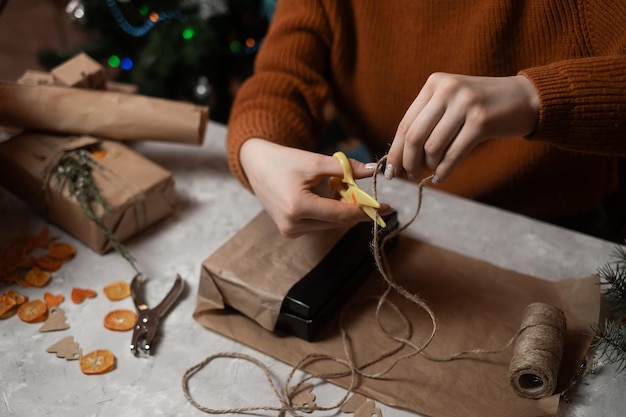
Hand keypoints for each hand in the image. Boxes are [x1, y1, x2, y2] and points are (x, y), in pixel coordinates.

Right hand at [240, 139, 391, 236]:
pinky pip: (320, 224)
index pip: (341, 214)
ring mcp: (290, 231)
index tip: (388, 207)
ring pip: (330, 224)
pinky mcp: (290, 231)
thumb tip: (374, 170)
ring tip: (341, 189)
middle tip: (370, 196)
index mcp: (298, 207)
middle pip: (338, 222)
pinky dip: (330, 212)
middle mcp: (293, 224)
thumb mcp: (316, 161)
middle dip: (356, 209)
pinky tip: (327, 196)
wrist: (256, 166)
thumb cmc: (284, 160)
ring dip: (342, 210)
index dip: (367, 210)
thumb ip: (347, 169)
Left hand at [386, 73, 538, 181]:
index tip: (389, 170)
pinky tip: (441, 177)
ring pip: (433, 148)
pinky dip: (444, 171)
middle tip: (409, 176)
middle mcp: (447, 89)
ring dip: (429, 167)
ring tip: (431, 173)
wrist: (525, 98)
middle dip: (408, 162)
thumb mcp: (451, 102)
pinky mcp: (481, 121)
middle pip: (414, 137)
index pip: (405, 123)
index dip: (395, 151)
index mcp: (434, 83)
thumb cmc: (482, 106)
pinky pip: (453, 154)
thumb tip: (400, 155)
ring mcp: (465, 104)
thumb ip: (428, 120)